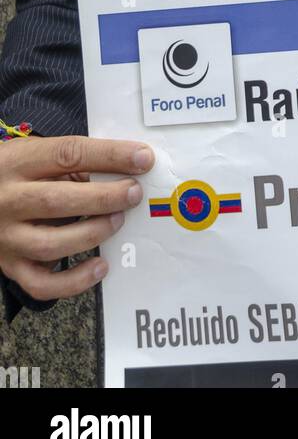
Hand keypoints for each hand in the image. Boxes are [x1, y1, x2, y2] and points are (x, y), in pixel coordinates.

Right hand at [0, 136, 152, 300]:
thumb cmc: (17, 174)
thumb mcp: (35, 155)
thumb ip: (72, 162)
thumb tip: (127, 168)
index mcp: (17, 162)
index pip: (67, 154)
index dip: (109, 155)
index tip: (143, 158)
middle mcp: (7, 200)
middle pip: (57, 200)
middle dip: (104, 197)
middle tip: (134, 193)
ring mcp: (6, 237)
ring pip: (50, 244)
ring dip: (92, 233)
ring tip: (119, 221)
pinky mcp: (9, 267)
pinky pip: (41, 284)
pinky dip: (74, 281)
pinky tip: (100, 266)